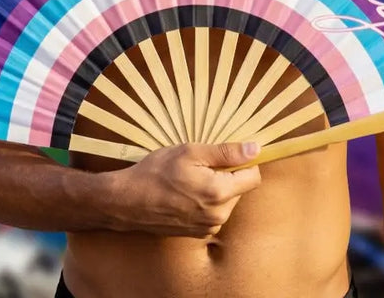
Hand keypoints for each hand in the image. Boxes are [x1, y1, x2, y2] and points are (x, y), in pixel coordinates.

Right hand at [104, 141, 261, 237]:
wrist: (128, 201)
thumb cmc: (156, 172)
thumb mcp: (190, 152)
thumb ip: (226, 152)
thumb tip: (255, 149)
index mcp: (219, 193)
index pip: (253, 177)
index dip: (244, 162)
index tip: (228, 154)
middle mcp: (219, 215)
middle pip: (240, 189)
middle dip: (227, 175)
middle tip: (199, 165)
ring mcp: (209, 228)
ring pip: (227, 201)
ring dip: (216, 189)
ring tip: (189, 179)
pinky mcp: (199, 234)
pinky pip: (214, 213)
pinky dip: (206, 202)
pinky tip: (185, 194)